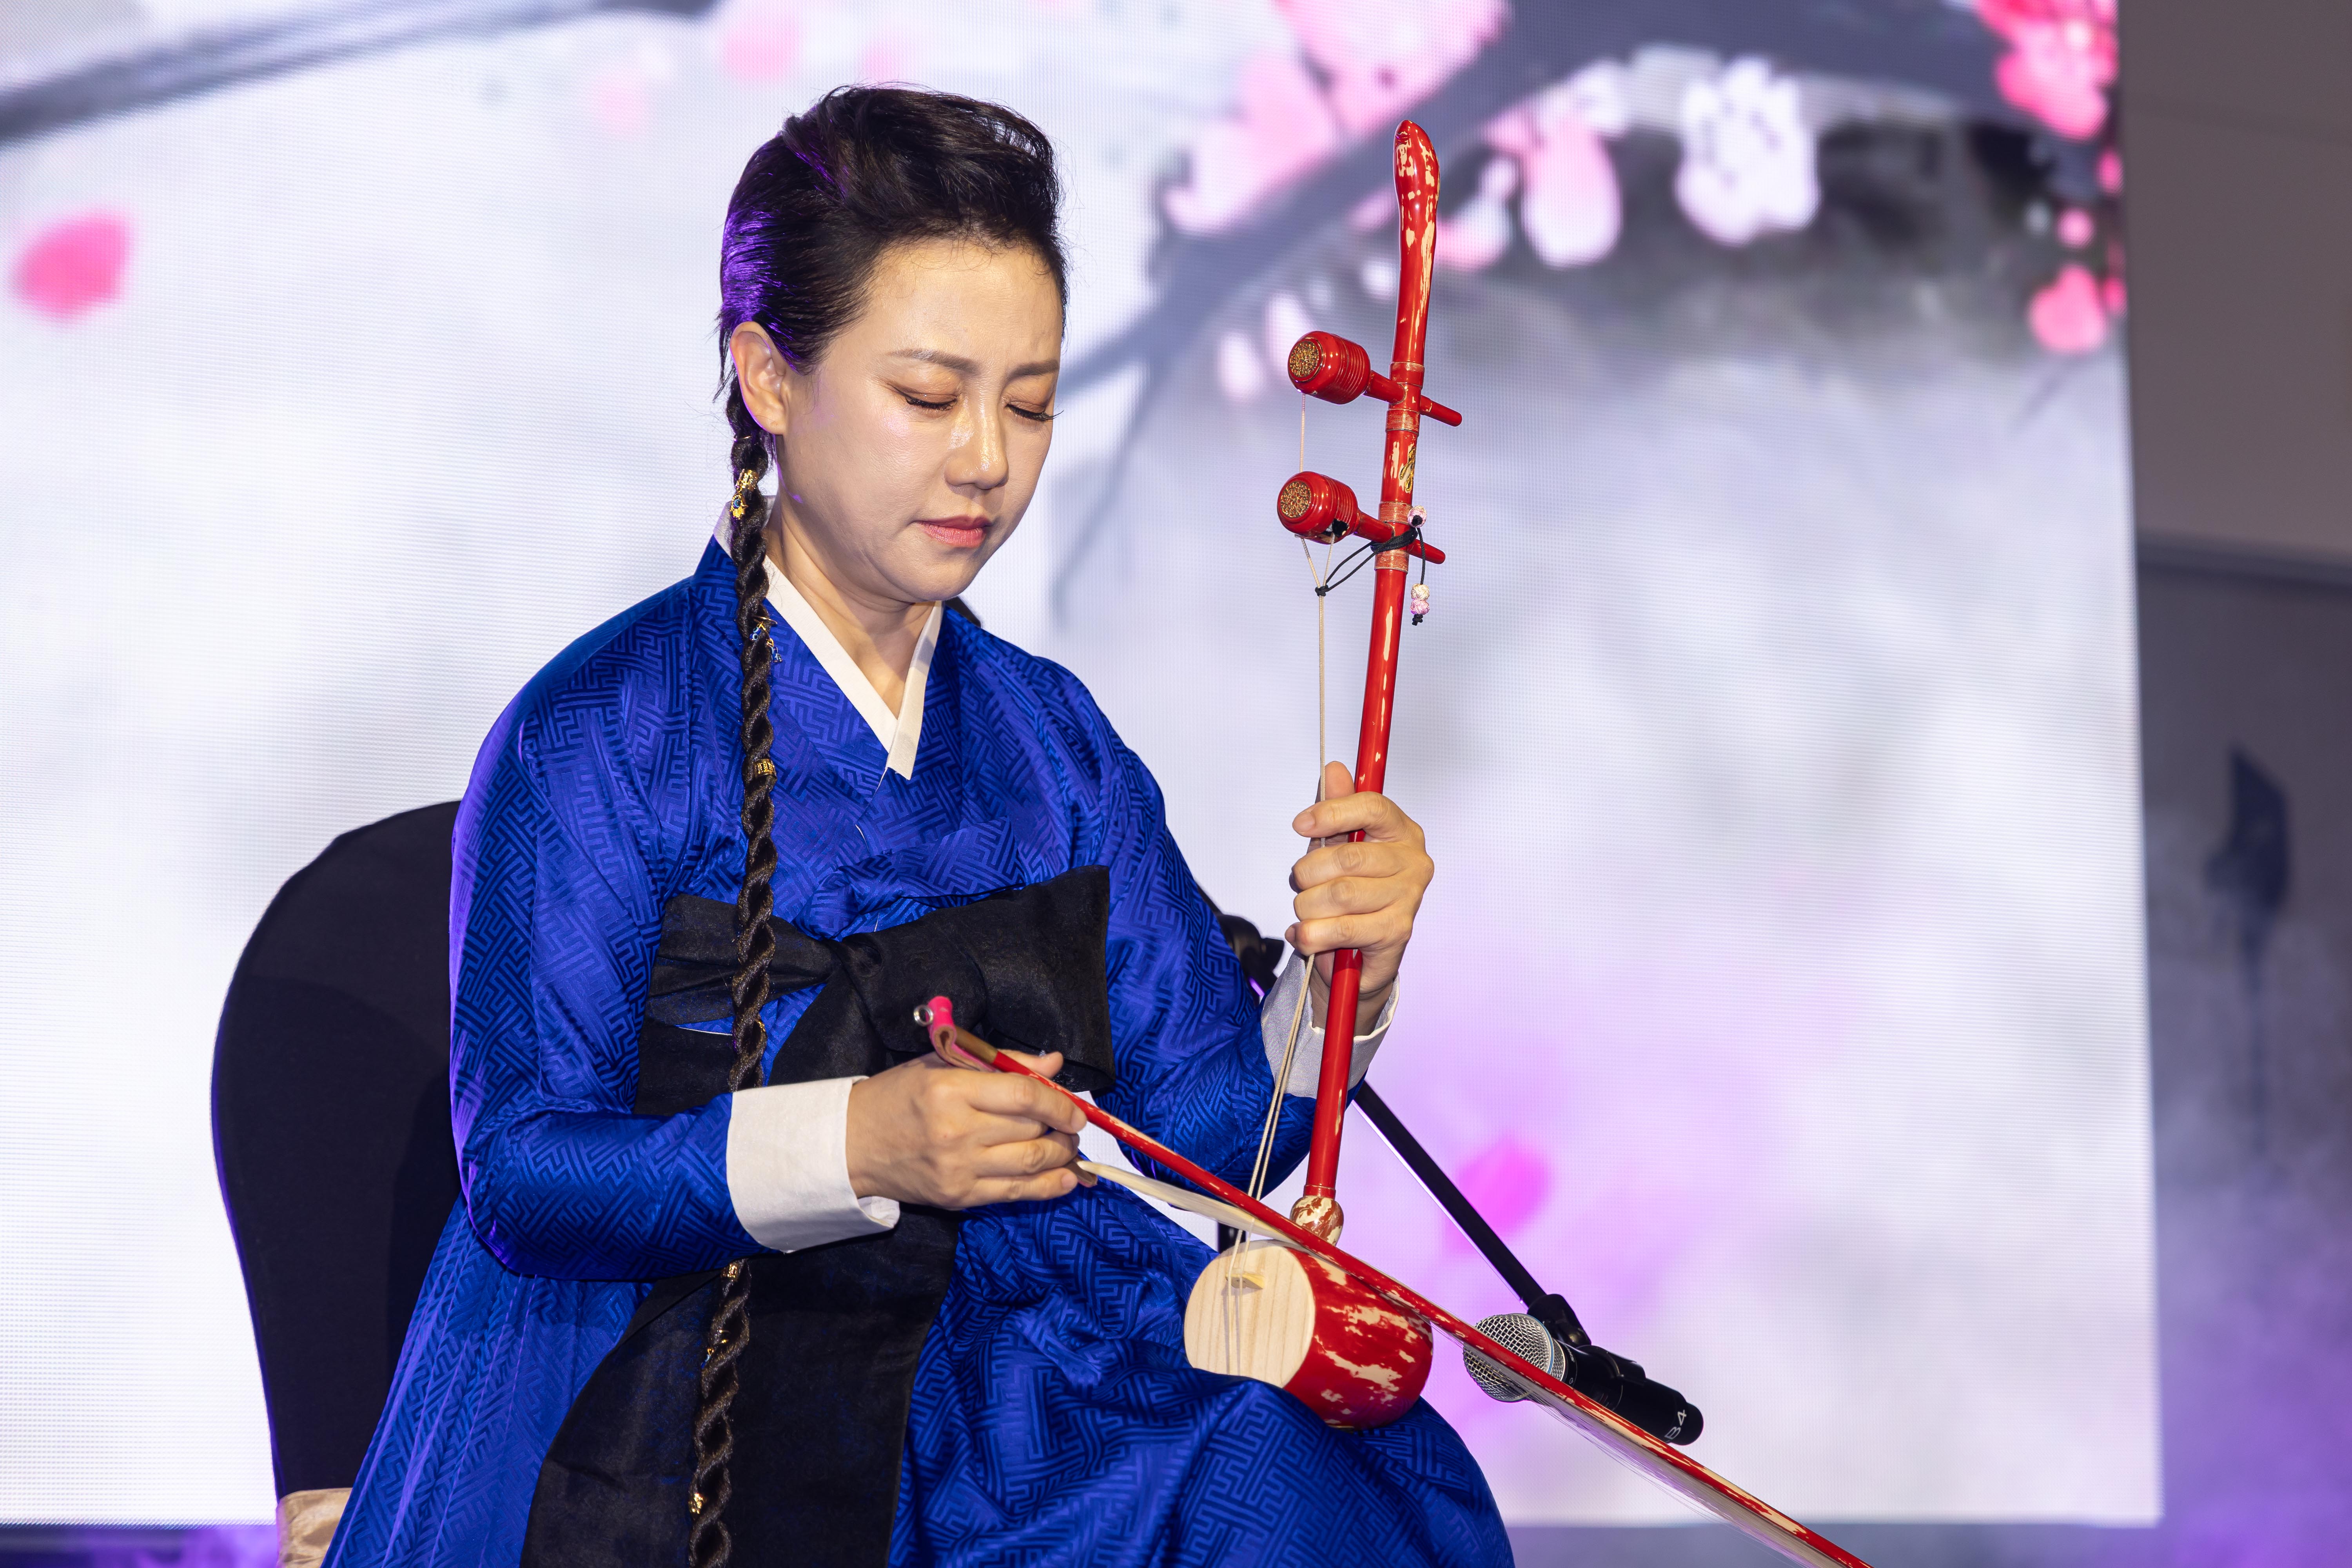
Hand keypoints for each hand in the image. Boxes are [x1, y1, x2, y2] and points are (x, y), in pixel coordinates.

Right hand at [845, 1048, 1087, 1208]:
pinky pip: (1016, 1193)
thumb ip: (1002, 1062)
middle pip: (1031, 1131)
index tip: (1075, 1107)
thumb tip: (1054, 1063)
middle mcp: (956, 1132)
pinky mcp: (958, 1197)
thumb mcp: (942, 1064)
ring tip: (1068, 1146)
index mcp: (950, 1090)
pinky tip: (1067, 1178)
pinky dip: (1048, 1187)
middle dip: (1063, 1128)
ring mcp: (958, 1169)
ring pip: (1031, 1164)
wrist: (852, 1145)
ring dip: (1062, 1155)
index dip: (1058, 1102)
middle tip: (1072, 1124)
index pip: (1023, 1095)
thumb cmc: (898, 1097)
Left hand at [1286, 759, 1433, 1020]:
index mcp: (1402, 831)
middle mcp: (1414, 862)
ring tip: (1305, 912)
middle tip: (1300, 884)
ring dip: (1306, 906)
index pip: (1372, 807)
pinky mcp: (1397, 933)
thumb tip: (1334, 769)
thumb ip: (1335, 808)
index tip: (1299, 825)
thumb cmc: (1349, 891)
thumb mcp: (1337, 845)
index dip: (1331, 812)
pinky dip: (1310, 934)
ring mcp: (1409, 899)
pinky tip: (1303, 935)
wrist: (1360, 957)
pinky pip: (1340, 929)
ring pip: (1339, 895)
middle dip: (1307, 873)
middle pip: (1346, 857)